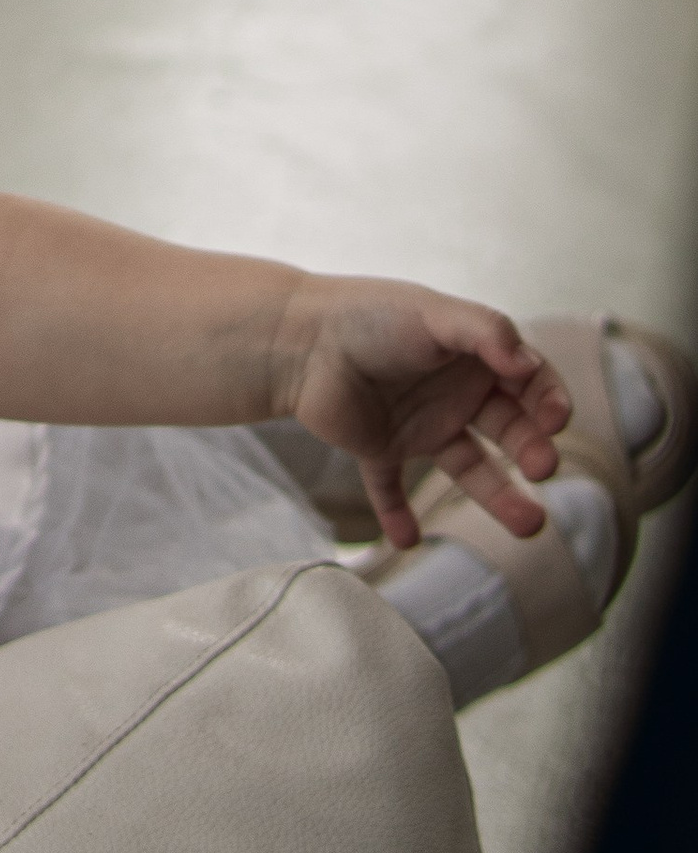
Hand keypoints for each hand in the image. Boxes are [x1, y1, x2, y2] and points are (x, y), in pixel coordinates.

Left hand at [279, 279, 570, 551]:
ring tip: (529, 526)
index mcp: (470, 356)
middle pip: (509, 428)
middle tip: (543, 467)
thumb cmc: (369, 314)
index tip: (556, 418)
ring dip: (499, 497)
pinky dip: (397, 514)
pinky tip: (405, 539)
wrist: (298, 337)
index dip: (548, 398)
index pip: (527, 382)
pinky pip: (391, 489)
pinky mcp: (380, 447)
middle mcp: (451, 392)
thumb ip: (483, 331)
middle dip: (533, 449)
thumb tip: (527, 362)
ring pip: (469, 468)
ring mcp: (419, 424)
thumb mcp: (432, 313)